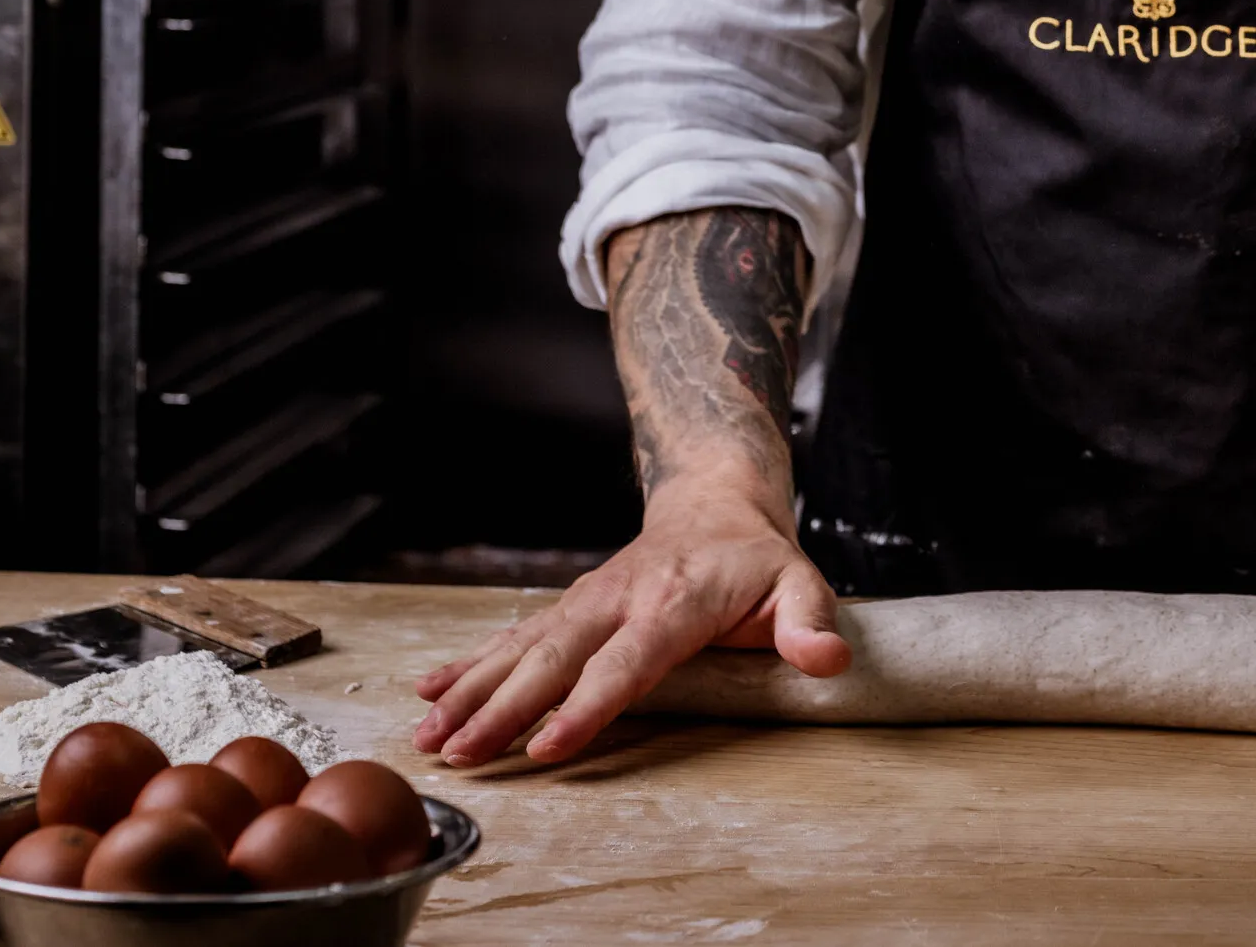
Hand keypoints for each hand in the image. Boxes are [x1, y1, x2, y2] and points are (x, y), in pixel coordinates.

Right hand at [410, 477, 848, 764]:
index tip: (549, 746)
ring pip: (520, 647)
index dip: (588, 706)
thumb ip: (809, 625)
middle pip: (555, 659)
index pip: (627, 663)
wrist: (715, 500)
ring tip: (428, 736)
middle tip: (462, 755)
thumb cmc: (757, 558)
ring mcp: (585, 600)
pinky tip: (429, 691)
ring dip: (471, 691)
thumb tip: (826, 661)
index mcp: (673, 603)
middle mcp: (617, 599)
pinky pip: (512, 635)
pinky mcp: (567, 606)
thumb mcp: (800, 584)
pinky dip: (468, 663)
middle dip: (504, 709)